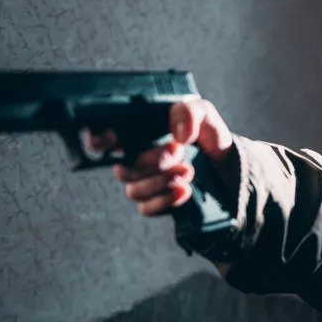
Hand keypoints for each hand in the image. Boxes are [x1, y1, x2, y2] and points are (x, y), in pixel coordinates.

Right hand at [87, 99, 233, 215]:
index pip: (99, 140)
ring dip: (160, 182)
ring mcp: (143, 184)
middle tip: (177, 150)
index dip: (97, 140)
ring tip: (188, 170)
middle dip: (150, 161)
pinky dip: (166, 201)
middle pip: (123, 169)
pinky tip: (185, 190)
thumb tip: (180, 135)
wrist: (224, 161)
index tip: (114, 137)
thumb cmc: (204, 131)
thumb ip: (189, 113)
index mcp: (134, 134)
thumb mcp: (202, 112)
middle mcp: (134, 160)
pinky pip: (147, 209)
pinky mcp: (156, 203)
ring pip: (134, 191)